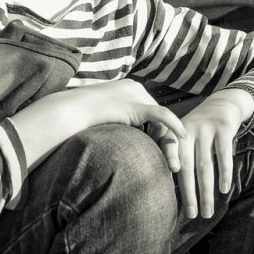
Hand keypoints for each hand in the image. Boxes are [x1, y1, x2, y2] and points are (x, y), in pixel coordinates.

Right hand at [10, 79, 186, 169]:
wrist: (69, 111)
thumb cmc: (79, 118)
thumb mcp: (102, 118)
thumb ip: (115, 124)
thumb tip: (118, 142)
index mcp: (128, 90)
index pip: (151, 114)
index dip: (158, 136)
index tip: (161, 155)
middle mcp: (136, 89)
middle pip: (159, 118)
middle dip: (166, 142)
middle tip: (172, 165)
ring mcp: (137, 95)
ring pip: (162, 122)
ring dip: (169, 144)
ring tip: (173, 164)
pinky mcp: (136, 104)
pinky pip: (162, 115)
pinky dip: (174, 126)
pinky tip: (183, 137)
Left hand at [168, 89, 251, 218]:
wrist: (223, 103)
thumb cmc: (198, 128)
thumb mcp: (183, 133)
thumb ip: (173, 152)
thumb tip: (163, 187)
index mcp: (175, 133)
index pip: (168, 150)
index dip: (168, 161)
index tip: (168, 178)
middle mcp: (189, 130)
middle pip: (187, 166)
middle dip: (189, 193)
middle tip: (191, 215)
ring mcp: (207, 129)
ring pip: (206, 165)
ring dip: (207, 191)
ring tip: (208, 212)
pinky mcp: (224, 128)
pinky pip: (224, 155)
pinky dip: (225, 173)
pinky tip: (224, 190)